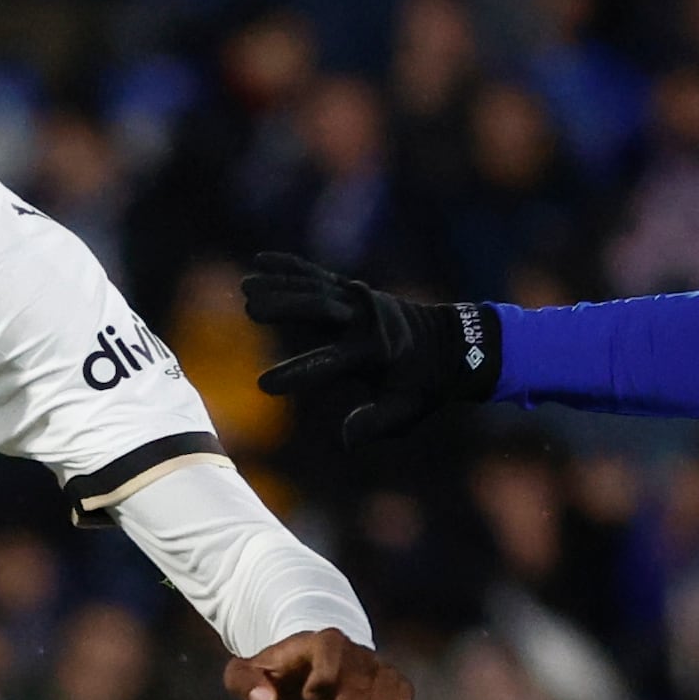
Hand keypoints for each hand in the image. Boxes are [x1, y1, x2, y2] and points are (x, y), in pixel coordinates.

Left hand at [222, 628, 411, 699]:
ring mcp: (372, 663)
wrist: (310, 660)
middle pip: (359, 682)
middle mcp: (351, 650)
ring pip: (387, 688)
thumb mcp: (246, 671)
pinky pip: (403, 693)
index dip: (324, 674)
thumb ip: (244, 681)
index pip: (330, 648)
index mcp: (318, 642)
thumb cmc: (277, 670)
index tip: (308, 696)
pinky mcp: (387, 679)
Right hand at [242, 255, 501, 449]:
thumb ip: (377, 423)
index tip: (263, 385)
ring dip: (280, 285)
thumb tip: (347, 438)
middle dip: (286, 307)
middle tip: (250, 308)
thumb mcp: (407, 411)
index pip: (329, 363)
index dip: (297, 373)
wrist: (453, 343)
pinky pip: (318, 275)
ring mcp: (360, 300)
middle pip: (320, 310)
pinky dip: (290, 267)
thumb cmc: (424, 385)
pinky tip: (260, 261)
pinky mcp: (354, 290)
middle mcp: (366, 321)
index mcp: (375, 353)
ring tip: (245, 286)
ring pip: (314, 288)